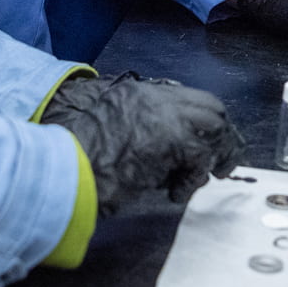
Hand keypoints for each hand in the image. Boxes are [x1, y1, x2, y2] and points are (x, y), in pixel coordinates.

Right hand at [40, 72, 246, 216]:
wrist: (66, 164)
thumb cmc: (76, 154)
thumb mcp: (109, 131)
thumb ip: (138, 131)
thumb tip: (168, 158)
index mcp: (138, 93)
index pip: (188, 96)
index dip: (202, 122)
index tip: (206, 143)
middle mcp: (155, 98)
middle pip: (211, 105)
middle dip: (222, 135)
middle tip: (221, 162)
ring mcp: (164, 116)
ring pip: (215, 124)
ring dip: (217, 153)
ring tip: (207, 176)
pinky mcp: (171, 141)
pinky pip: (201, 157)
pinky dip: (193, 179)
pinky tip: (176, 193)